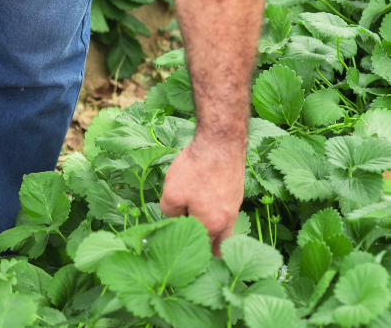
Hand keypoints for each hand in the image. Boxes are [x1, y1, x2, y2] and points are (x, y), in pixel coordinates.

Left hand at [160, 139, 245, 256]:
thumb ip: (170, 214)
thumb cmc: (196, 168)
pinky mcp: (235, 194)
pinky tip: (205, 215)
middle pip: (217, 245)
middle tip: (198, 262)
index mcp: (211, 224)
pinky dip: (216, 220)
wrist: (221, 142)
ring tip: (201, 243)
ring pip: (223, 230)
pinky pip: (225, 215)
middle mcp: (227, 220)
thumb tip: (175, 220)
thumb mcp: (171, 194)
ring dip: (213, 237)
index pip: (200, 249)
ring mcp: (234, 207)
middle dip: (208, 254)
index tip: (180, 259)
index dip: (190, 255)